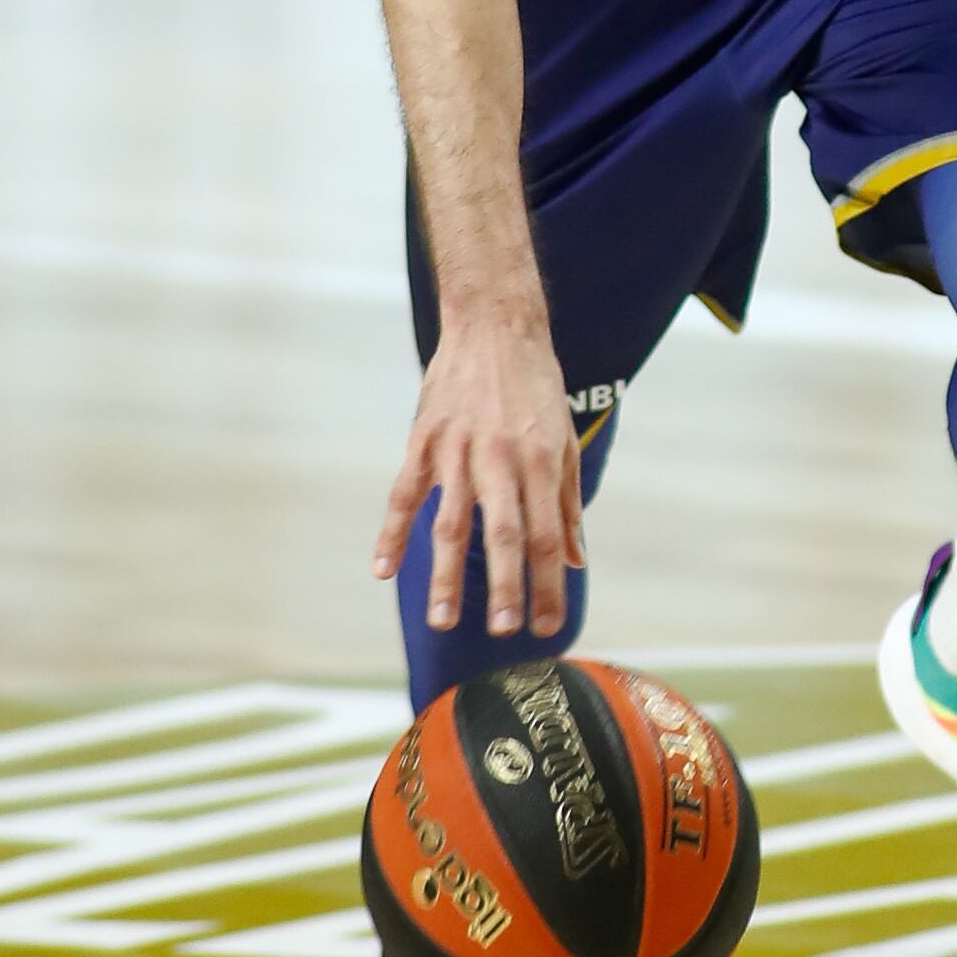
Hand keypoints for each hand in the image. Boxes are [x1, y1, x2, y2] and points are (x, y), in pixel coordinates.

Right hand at [371, 316, 586, 640]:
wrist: (494, 325)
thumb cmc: (536, 387)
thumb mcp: (564, 439)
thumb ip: (567, 503)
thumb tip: (576, 560)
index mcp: (541, 460)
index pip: (546, 535)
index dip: (548, 584)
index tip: (547, 626)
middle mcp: (500, 458)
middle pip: (502, 534)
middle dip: (503, 586)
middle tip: (501, 631)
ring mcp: (457, 449)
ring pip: (449, 522)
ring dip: (443, 575)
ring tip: (441, 620)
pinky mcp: (423, 439)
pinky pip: (403, 493)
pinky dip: (390, 532)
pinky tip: (380, 570)